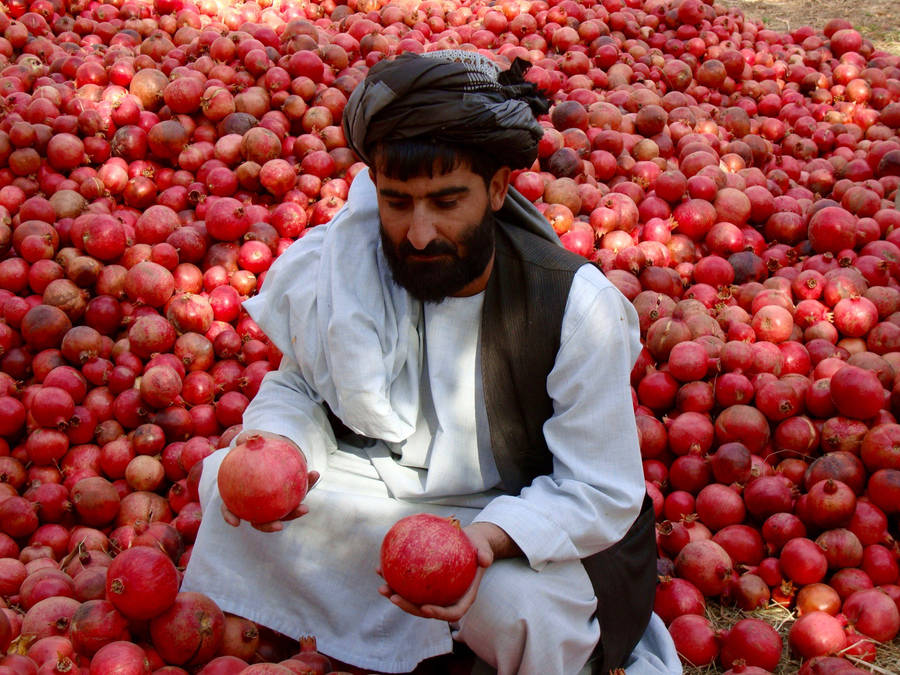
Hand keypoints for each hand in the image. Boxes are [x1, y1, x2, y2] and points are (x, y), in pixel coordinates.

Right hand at [220, 429, 318, 532]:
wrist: (273, 442)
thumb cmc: (257, 444)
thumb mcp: (250, 438)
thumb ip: (246, 439)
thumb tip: (244, 440)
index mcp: (241, 495)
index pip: (231, 509)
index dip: (230, 517)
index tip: (235, 522)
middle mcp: (257, 503)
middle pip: (261, 520)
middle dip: (270, 526)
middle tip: (278, 525)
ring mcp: (275, 502)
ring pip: (284, 513)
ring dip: (295, 513)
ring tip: (305, 508)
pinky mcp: (292, 493)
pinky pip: (300, 490)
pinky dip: (308, 483)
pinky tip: (314, 474)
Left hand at [377, 522, 516, 622]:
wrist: (469, 541)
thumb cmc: (478, 546)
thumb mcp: (484, 547)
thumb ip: (485, 553)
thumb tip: (485, 560)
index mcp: (463, 597)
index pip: (452, 612)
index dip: (438, 614)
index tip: (424, 607)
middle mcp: (446, 598)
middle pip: (426, 609)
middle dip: (408, 607)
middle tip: (393, 597)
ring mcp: (434, 592)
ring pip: (414, 599)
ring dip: (396, 595)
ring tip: (382, 587)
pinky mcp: (424, 583)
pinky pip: (409, 583)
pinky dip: (394, 577)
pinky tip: (381, 568)